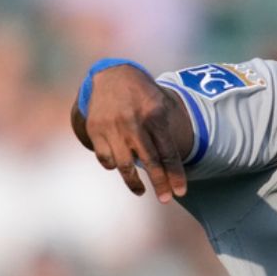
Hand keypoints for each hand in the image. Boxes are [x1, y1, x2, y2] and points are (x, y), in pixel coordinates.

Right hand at [72, 65, 190, 202]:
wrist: (111, 76)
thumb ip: (167, 132)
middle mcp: (134, 122)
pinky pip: (105, 158)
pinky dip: (112, 165)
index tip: (181, 191)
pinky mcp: (95, 129)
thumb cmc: (142, 95)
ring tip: (141, 190)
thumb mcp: (161, 104)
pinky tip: (119, 166)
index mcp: (154, 115)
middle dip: (160, 183)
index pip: (168, 152)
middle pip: (150, 161)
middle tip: (166, 200)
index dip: (175, 174)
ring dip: (134, 182)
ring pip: (124, 165)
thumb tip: (173, 166)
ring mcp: (113, 127)